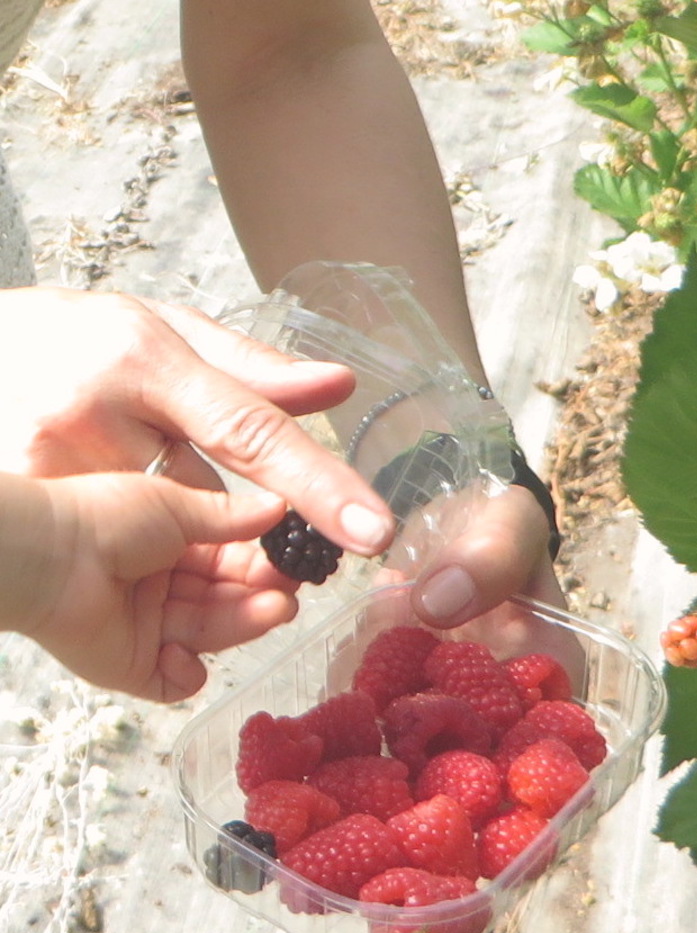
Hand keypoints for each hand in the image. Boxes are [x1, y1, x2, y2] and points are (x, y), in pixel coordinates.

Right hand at [0, 286, 394, 555]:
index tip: (373, 532)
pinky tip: (155, 537)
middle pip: (212, 503)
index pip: (250, 432)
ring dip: (206, 547)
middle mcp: (94, 417)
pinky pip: (119, 548)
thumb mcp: (167, 327)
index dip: (318, 486)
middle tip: (302, 552)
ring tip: (220, 534)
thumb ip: (254, 367)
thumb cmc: (75, 336)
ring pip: (165, 537)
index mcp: (144, 360)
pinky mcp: (30, 501)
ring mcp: (52, 468)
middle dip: (265, 536)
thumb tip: (338, 387)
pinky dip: (153, 550)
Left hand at [1, 472, 299, 701]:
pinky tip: (182, 651)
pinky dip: (185, 673)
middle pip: (226, 601)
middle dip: (260, 597)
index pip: (232, 562)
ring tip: (273, 611)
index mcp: (172, 547)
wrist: (48, 556)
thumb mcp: (176, 506)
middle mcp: (163, 588)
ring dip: (242, 626)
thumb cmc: (104, 518)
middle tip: (289, 594)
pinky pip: (173, 681)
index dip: (264, 565)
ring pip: (209, 635)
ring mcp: (148, 629)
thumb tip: (280, 508)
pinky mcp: (132, 666)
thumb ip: (231, 516)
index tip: (295, 563)